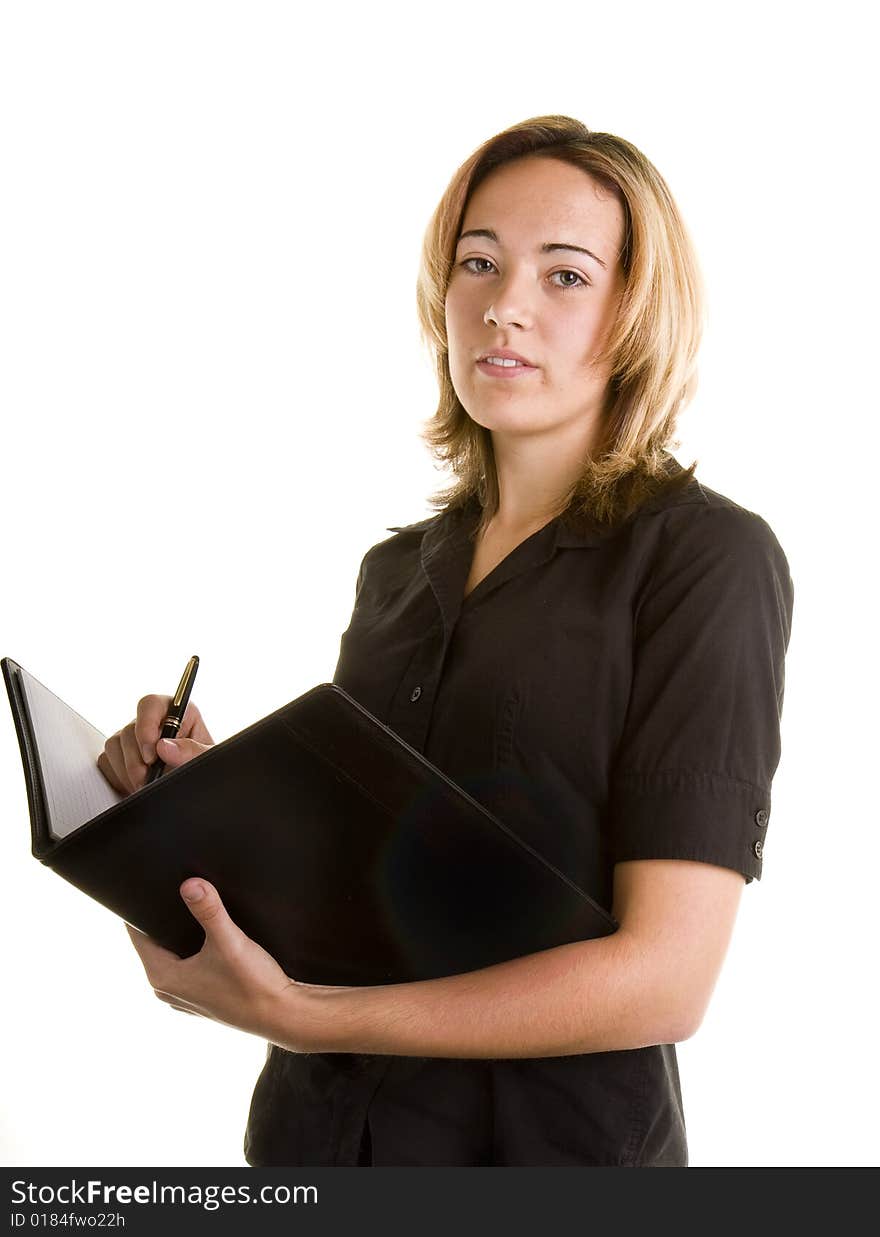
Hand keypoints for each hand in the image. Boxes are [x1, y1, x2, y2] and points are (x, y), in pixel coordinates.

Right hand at [98, 694, 213, 793]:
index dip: (146, 726)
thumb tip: (164, 747)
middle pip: (129, 730)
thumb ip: (193, 751)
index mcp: (178, 712)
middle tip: (147, 779)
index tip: (151, 754)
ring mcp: (134, 737)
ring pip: (114, 745)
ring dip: (127, 771)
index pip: (151, 704)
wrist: (198, 786)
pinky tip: (135, 786)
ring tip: (145, 786)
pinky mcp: (120, 754)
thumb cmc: (205, 766)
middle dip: (137, 760)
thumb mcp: (209, 759)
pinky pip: (106, 761)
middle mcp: (154, 721)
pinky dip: (119, 778)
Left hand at [126, 878, 317, 1045]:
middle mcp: (168, 991)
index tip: (148, 886)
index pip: (138, 935)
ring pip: (173, 957)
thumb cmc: (253, 984)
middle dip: (163, 921)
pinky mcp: (203, 1000)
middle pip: (155, 945)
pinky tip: (210, 941)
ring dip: (180, 938)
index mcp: (163, 977)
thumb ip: (209, 910)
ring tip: (193, 911)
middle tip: (174, 890)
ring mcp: (185, 998)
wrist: (283, 1016)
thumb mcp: (229, 941)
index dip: (141, 910)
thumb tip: (189, 883)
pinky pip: (188, 969)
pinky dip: (193, 953)